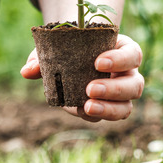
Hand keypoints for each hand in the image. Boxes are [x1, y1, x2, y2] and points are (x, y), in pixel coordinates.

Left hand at [21, 34, 143, 120]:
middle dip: (114, 89)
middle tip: (90, 89)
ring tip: (86, 106)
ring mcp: (121, 95)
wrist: (73, 57)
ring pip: (126, 107)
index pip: (133, 54)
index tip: (98, 63)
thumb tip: (27, 71)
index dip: (120, 60)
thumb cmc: (71, 47)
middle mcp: (128, 74)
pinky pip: (109, 117)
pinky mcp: (110, 109)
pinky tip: (78, 109)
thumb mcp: (58, 45)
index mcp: (124, 51)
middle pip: (134, 85)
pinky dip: (94, 115)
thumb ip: (43, 56)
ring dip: (108, 109)